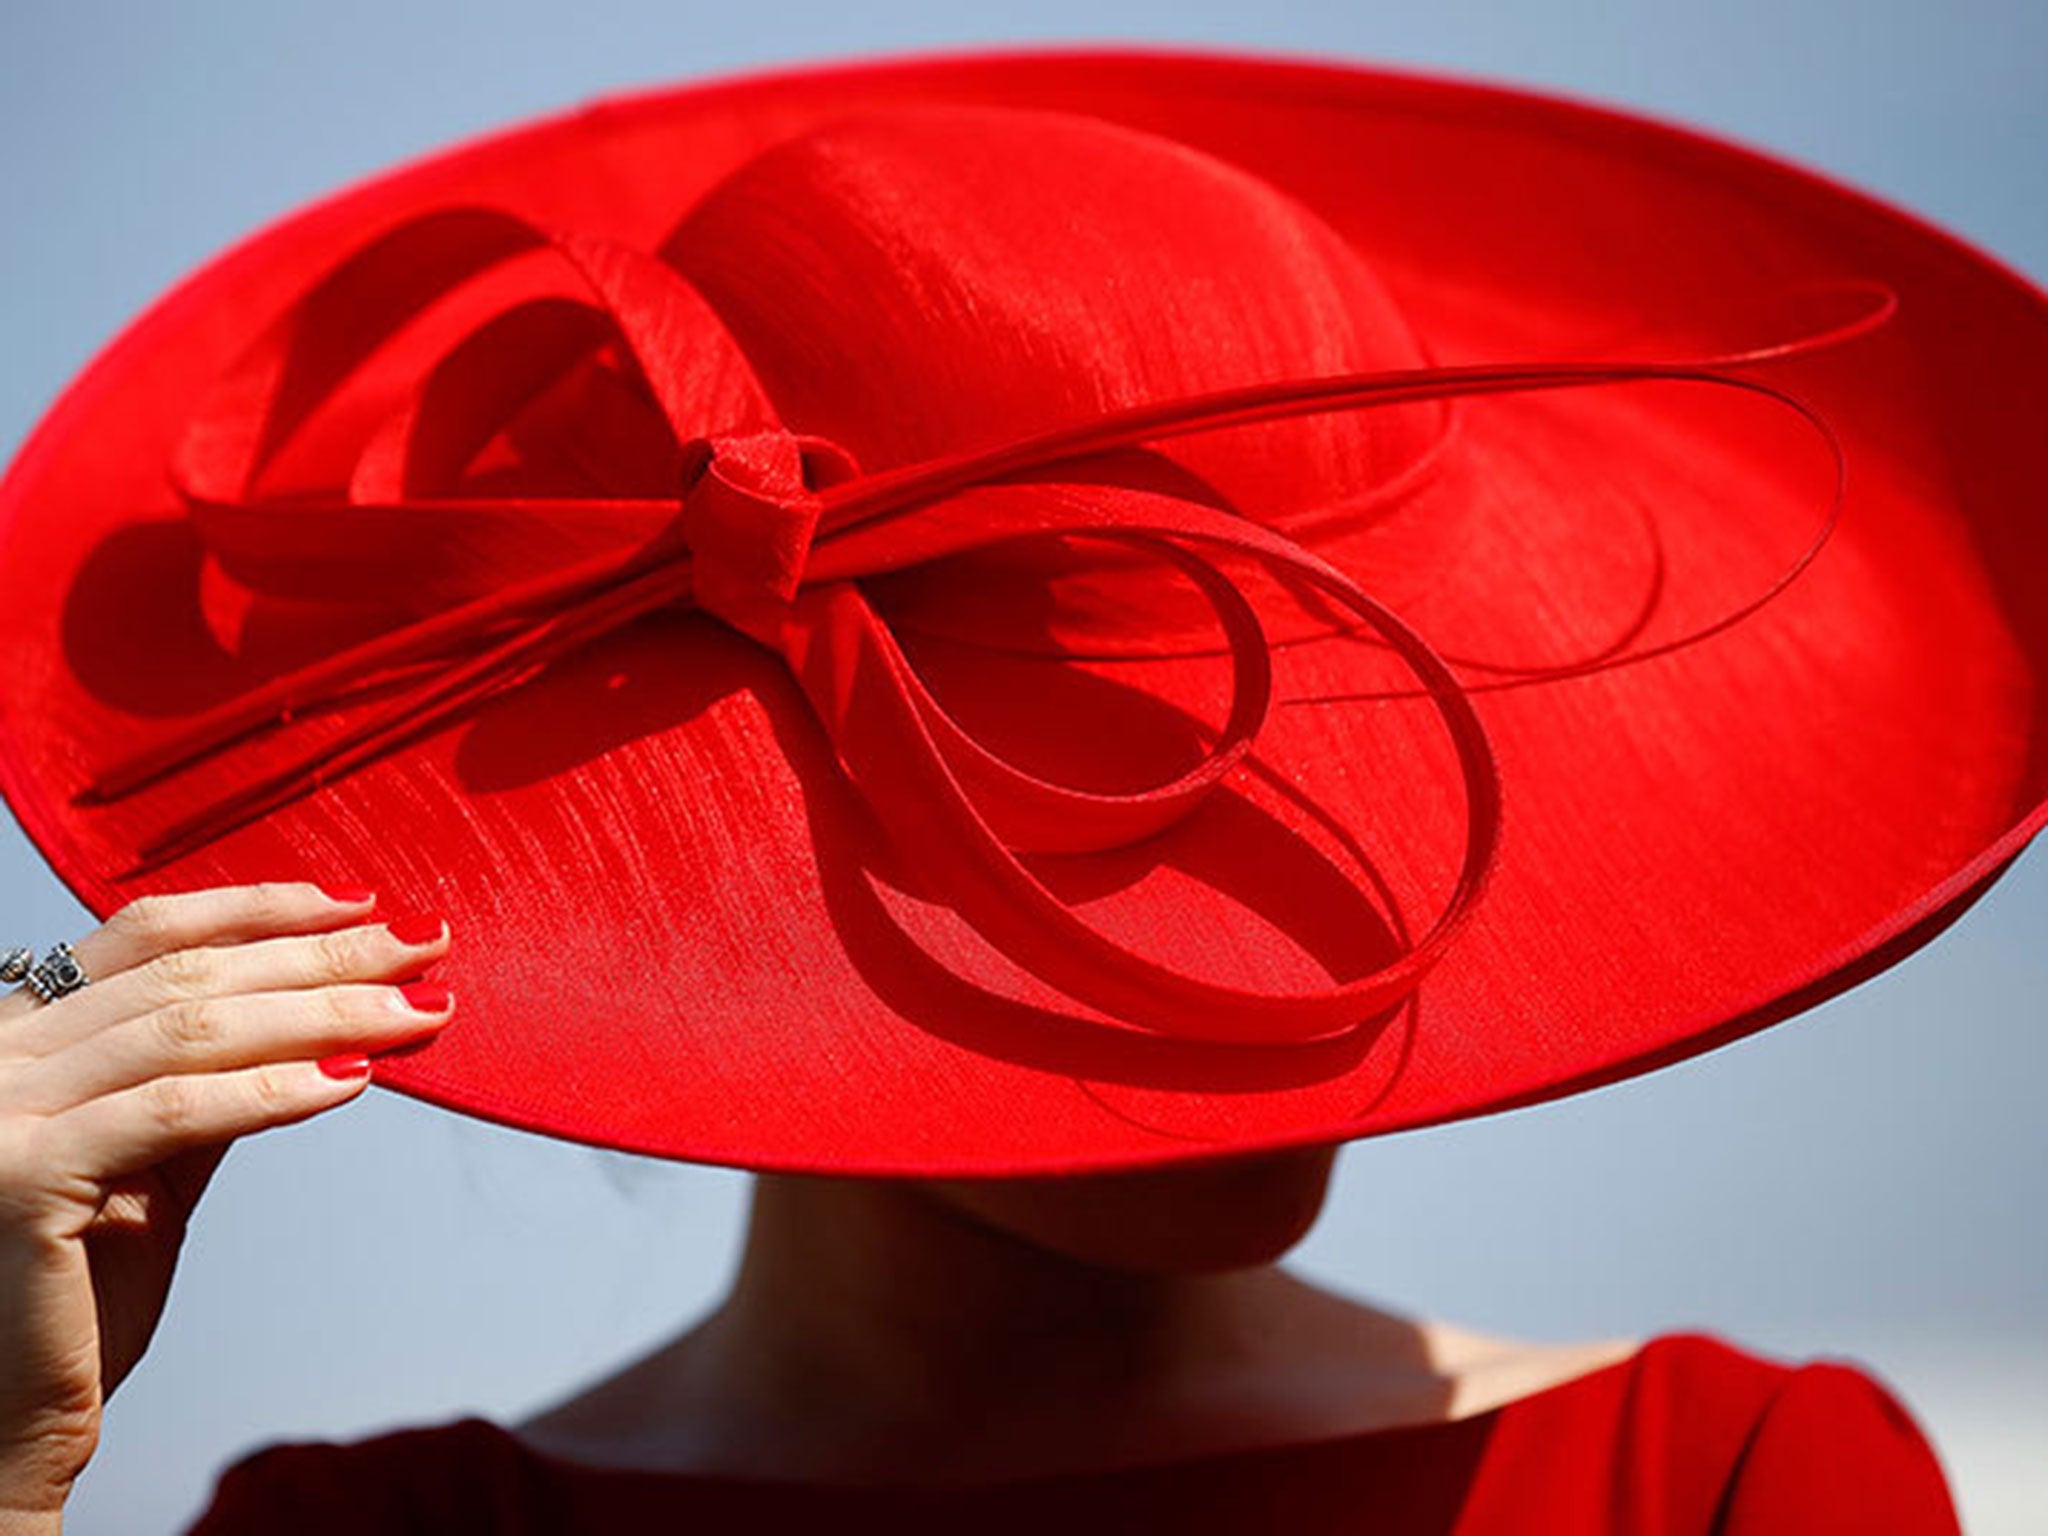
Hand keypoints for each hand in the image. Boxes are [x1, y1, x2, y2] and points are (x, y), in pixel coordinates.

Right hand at [0, 885, 452, 1520]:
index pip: (148, 936)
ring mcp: (0, 1115)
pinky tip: (353, 1080)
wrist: (6, 1423)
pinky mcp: (24, 1180)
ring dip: (324, 1013)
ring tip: (416, 1010)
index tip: (364, 906)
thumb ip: (205, 1086)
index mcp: (19, 1038)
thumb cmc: (75, 1296)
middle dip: (321, 957)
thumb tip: (314, 1018)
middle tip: (427, 945)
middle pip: (187, 978)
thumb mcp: (153, 1165)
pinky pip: (175, 1112)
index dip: (260, 911)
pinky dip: (274, 1089)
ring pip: (190, 1034)